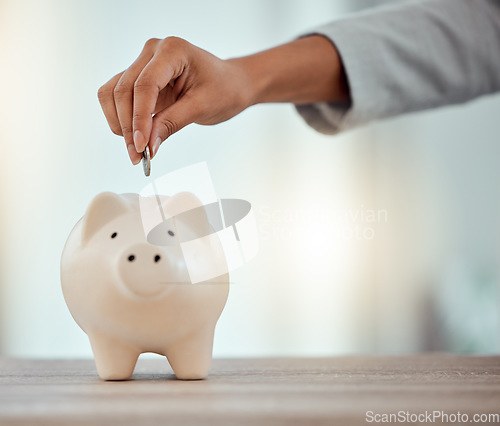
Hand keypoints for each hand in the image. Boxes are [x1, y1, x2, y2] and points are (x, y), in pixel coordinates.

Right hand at [98, 37, 252, 163]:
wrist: (230, 84)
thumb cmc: (223, 90)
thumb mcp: (201, 107)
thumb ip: (171, 123)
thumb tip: (146, 146)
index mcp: (173, 50)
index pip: (145, 85)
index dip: (139, 118)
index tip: (141, 146)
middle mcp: (152, 51)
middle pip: (124, 89)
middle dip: (128, 126)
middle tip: (137, 157)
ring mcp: (142, 62)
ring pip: (112, 93)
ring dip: (119, 123)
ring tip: (135, 150)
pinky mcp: (138, 77)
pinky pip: (116, 96)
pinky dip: (120, 118)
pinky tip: (134, 137)